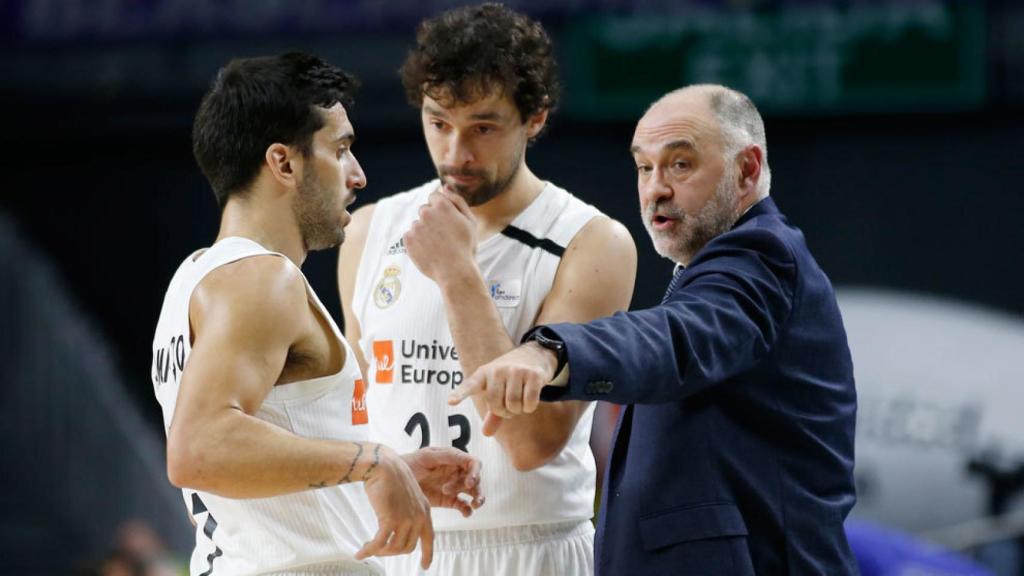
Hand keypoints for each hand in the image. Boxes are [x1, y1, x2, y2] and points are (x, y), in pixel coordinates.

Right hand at [356, 445, 434, 569]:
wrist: (384, 465)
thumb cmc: (392, 476)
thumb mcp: (408, 495)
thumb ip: (409, 511)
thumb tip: (399, 528)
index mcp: (425, 510)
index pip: (429, 538)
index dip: (428, 554)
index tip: (425, 565)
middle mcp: (418, 516)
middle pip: (408, 547)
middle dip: (393, 552)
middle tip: (381, 551)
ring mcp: (405, 519)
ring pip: (394, 548)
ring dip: (380, 552)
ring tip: (370, 549)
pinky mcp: (390, 520)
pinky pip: (379, 544)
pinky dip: (369, 551)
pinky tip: (361, 553)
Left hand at [402, 447, 484, 516]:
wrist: (394, 480)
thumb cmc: (409, 463)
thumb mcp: (425, 457)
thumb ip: (444, 456)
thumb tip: (462, 457)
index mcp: (453, 459)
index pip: (472, 463)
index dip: (475, 472)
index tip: (469, 482)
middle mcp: (456, 472)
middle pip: (475, 478)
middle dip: (476, 487)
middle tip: (464, 493)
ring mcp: (453, 486)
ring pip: (473, 492)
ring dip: (478, 498)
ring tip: (475, 505)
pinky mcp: (448, 500)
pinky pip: (463, 505)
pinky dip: (467, 510)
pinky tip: (466, 513)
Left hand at [404, 191, 476, 284]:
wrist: (455, 272)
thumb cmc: (466, 246)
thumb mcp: (470, 221)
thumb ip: (457, 201)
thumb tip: (445, 187)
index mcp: (442, 205)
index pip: (434, 196)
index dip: (441, 208)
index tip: (446, 220)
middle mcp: (426, 213)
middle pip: (424, 209)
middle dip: (431, 219)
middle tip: (443, 235)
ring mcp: (416, 226)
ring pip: (417, 224)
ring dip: (424, 231)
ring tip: (437, 246)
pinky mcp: (408, 239)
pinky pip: (410, 236)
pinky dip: (417, 242)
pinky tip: (429, 250)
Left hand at [448, 342, 559, 435]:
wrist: (533, 356)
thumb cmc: (510, 378)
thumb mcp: (497, 391)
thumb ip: (492, 413)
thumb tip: (485, 433)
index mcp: (483, 374)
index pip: (469, 386)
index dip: (460, 394)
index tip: (450, 402)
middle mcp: (497, 370)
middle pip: (495, 404)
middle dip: (504, 412)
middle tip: (509, 407)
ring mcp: (515, 370)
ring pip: (513, 404)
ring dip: (518, 410)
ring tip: (519, 402)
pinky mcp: (532, 374)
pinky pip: (529, 402)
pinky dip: (530, 407)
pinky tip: (530, 400)